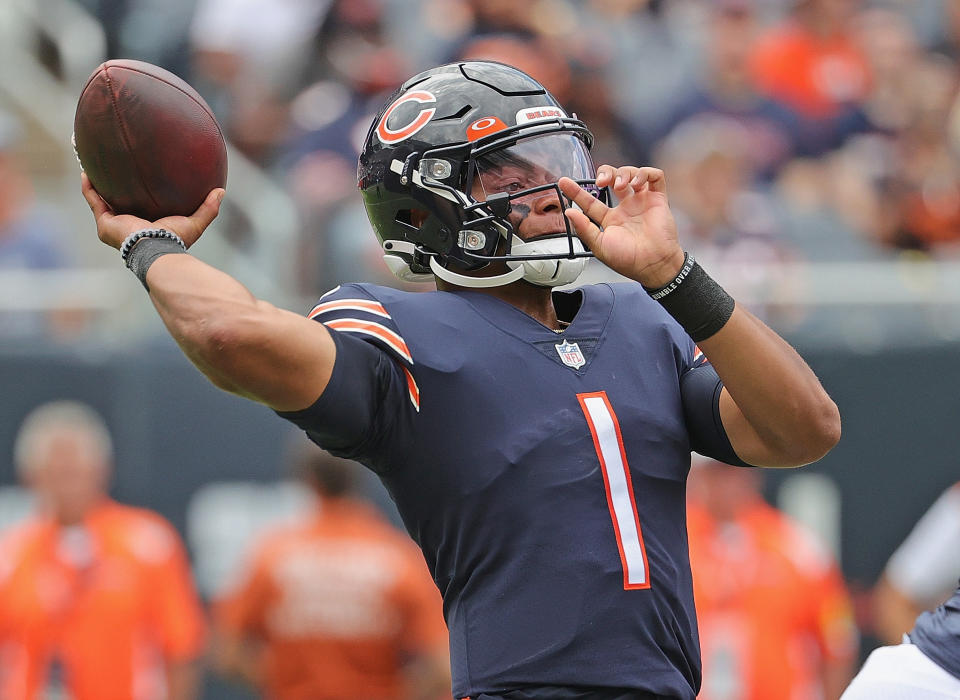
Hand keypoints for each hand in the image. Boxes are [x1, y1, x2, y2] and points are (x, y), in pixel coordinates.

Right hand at [81, 173, 224, 249]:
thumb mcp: (195, 222)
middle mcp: (128, 226)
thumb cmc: (175, 240)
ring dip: (97, 185)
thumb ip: (208, 208)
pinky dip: (89, 187)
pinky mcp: (105, 223)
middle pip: (119, 203)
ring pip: (102, 201)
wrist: (157, 250)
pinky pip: (93, 200)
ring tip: (93, 166)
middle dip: (114, 188)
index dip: (138, 195)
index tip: (139, 179)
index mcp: (147, 226)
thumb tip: (221, 190)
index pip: (140, 208)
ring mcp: (114, 226)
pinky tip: (86, 172)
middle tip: (113, 168)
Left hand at [559, 165, 685, 287]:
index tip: (564, 182)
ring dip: (624, 172)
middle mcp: (625, 208)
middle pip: (612, 179)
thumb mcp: (599, 246)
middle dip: (606, 172)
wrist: (653, 265)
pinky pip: (655, 177)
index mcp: (609, 219)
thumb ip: (584, 229)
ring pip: (632, 174)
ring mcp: (641, 202)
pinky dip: (645, 173)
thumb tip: (570, 213)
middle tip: (601, 181)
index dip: (576, 191)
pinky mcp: (658, 199)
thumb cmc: (629, 260)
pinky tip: (637, 183)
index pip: (590, 200)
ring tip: (619, 184)